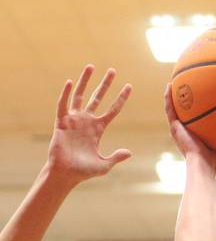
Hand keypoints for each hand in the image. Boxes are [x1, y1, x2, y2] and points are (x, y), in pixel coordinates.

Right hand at [47, 65, 131, 183]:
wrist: (66, 174)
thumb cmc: (84, 171)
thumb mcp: (104, 165)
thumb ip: (116, 157)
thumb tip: (129, 152)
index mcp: (98, 129)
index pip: (113, 110)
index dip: (121, 98)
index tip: (129, 86)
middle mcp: (87, 121)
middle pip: (97, 97)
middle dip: (105, 84)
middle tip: (112, 70)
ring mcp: (74, 120)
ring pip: (80, 96)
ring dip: (85, 81)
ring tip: (91, 66)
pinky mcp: (61, 122)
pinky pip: (63, 105)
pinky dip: (66, 94)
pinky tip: (70, 82)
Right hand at [164, 86, 215, 174]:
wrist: (203, 166)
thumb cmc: (214, 166)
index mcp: (195, 139)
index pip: (194, 125)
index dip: (195, 116)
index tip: (199, 106)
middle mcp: (185, 133)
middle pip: (182, 115)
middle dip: (182, 104)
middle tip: (185, 90)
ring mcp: (178, 130)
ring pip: (173, 109)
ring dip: (172, 96)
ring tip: (174, 83)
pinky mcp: (174, 127)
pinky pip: (170, 109)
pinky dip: (168, 97)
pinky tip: (170, 85)